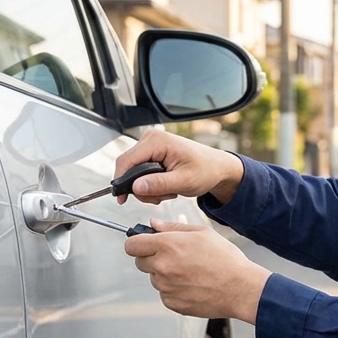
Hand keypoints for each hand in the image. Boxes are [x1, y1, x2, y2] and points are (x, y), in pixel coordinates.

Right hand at [114, 129, 244, 205]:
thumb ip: (159, 184)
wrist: (217, 168)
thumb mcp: (184, 181)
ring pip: (133, 172)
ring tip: (168, 190)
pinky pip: (140, 172)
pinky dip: (151, 184)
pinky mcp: (151, 153)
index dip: (121, 181)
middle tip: (161, 196)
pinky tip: (166, 186)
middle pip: (128, 168)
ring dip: (148, 188)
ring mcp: (150, 145)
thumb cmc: (206, 170)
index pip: (127, 161)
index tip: (121, 198)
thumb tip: (136, 187)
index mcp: (158, 141)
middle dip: (142, 187)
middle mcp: (151, 139)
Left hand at [124, 219, 270, 323]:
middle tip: (174, 257)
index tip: (143, 244)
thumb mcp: (202, 232)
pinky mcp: (172, 303)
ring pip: (154, 278)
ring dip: (164, 275)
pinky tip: (192, 284)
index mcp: (167, 245)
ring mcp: (166, 287)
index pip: (132, 245)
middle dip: (152, 258)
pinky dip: (174, 290)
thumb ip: (173, 227)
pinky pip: (164, 294)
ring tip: (190, 272)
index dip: (137, 243)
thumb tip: (154, 224)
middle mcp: (162, 267)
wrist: (240, 288)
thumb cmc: (226, 260)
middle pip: (140, 262)